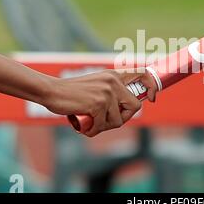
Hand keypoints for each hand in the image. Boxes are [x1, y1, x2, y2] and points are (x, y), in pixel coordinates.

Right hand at [42, 69, 156, 136]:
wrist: (51, 91)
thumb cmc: (72, 93)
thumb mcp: (96, 86)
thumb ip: (111, 93)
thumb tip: (126, 111)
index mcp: (114, 76)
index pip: (143, 73)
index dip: (152, 86)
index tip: (152, 98)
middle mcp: (113, 82)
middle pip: (135, 107)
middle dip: (122, 119)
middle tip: (106, 122)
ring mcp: (107, 92)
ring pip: (118, 120)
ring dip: (103, 127)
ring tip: (89, 122)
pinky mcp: (98, 104)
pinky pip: (103, 125)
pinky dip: (93, 130)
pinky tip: (83, 126)